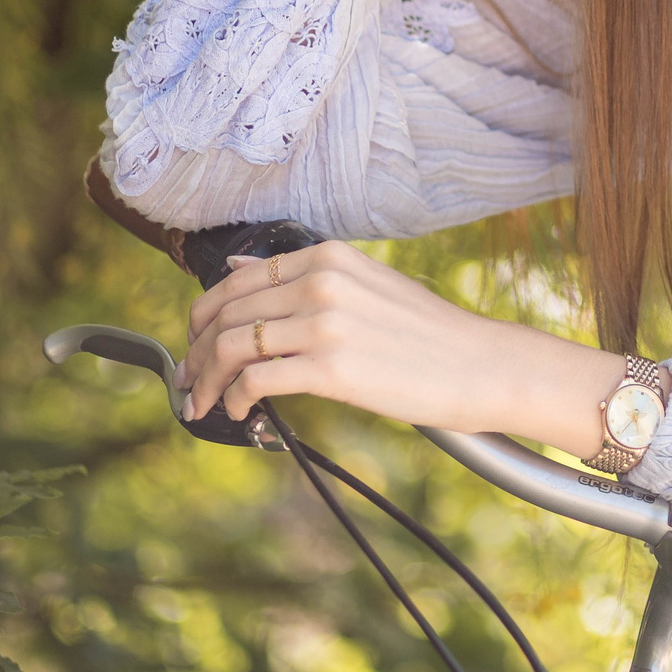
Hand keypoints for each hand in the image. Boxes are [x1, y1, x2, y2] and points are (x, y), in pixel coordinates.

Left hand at [181, 241, 626, 456]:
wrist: (480, 365)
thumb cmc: (427, 334)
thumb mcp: (364, 284)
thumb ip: (303, 275)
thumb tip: (239, 265)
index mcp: (328, 257)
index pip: (238, 280)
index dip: (204, 316)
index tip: (196, 344)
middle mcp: (322, 282)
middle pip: (227, 314)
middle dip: (197, 352)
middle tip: (191, 382)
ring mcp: (326, 324)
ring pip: (233, 346)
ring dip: (207, 380)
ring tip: (204, 404)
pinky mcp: (332, 368)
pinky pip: (256, 381)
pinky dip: (235, 399)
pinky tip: (240, 414)